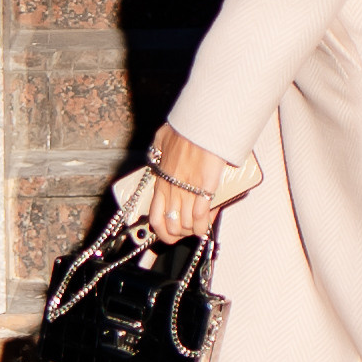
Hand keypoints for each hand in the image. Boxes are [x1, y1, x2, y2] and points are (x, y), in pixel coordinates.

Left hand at [145, 124, 233, 243]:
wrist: (200, 127)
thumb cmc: (184, 130)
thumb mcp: (161, 140)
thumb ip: (158, 149)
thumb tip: (158, 150)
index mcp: (161, 182)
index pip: (155, 217)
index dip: (162, 231)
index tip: (169, 234)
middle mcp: (172, 190)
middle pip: (172, 225)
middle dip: (180, 233)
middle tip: (187, 231)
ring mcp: (187, 192)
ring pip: (186, 224)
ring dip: (192, 230)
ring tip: (198, 228)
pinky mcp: (204, 190)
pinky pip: (201, 217)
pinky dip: (204, 225)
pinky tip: (206, 225)